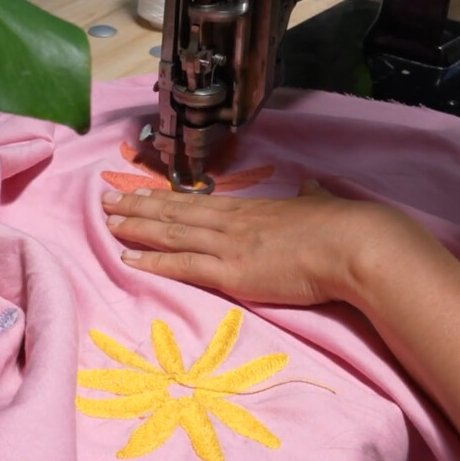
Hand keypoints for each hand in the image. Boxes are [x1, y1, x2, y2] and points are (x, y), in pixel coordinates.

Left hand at [101, 181, 446, 307]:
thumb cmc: (343, 228)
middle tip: (106, 200)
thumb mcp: (320, 206)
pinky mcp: (231, 272)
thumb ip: (310, 199)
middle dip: (138, 206)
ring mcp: (228, 245)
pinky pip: (181, 266)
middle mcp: (232, 222)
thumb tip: (313, 188)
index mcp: (252, 209)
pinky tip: (127, 259)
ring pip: (170, 233)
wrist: (353, 246)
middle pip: (175, 212)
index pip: (198, 203)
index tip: (142, 192)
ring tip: (106, 221)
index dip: (166, 198)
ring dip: (135, 227)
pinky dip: (152, 262)